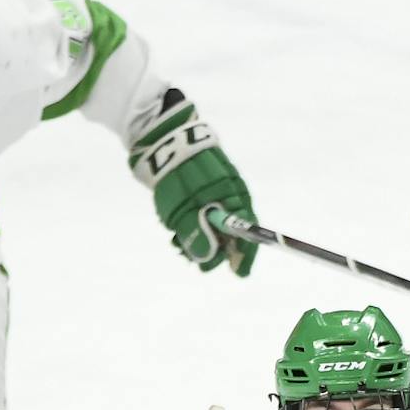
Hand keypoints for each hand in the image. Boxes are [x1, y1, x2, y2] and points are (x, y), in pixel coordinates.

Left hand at [128, 93, 254, 275]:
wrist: (162, 136)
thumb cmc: (176, 173)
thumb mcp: (183, 208)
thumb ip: (196, 233)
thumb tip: (207, 259)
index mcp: (233, 197)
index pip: (247, 231)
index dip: (245, 254)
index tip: (239, 273)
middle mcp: (230, 195)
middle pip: (231, 233)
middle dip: (216, 252)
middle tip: (198, 265)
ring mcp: (216, 191)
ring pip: (214, 226)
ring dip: (200, 242)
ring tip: (179, 249)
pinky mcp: (201, 190)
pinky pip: (202, 216)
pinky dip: (192, 229)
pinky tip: (176, 237)